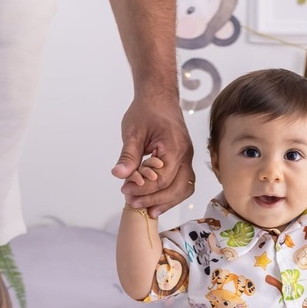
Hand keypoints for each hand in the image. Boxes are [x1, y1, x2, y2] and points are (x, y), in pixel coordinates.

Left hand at [111, 93, 194, 216]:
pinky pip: (182, 183)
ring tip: (147, 210)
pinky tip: (155, 202)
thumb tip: (119, 175)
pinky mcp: (184, 160)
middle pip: (177, 188)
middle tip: (133, 204)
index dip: (143, 189)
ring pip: (184, 188)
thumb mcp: (133, 131)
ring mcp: (187, 158)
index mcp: (174, 147)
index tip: (125, 191)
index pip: (162, 178)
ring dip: (166, 202)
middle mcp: (186, 155)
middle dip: (155, 199)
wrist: (159, 97)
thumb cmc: (146, 110)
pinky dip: (171, 195)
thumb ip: (128, 156)